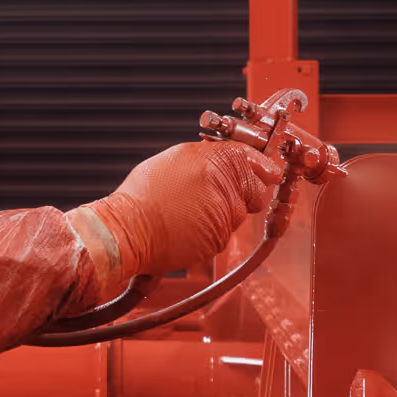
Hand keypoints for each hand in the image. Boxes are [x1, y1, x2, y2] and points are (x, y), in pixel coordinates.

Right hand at [66, 139, 280, 299]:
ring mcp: (221, 214)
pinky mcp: (216, 239)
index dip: (262, 166)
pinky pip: (224, 234)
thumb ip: (209, 157)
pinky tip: (189, 227)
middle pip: (254, 190)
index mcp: (210, 160)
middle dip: (244, 194)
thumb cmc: (144, 196)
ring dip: (224, 214)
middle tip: (219, 196)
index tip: (269, 170)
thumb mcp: (175, 159)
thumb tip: (234, 157)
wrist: (126, 230)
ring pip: (239, 214)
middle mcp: (220, 184)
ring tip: (192, 212)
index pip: (251, 158)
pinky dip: (211, 232)